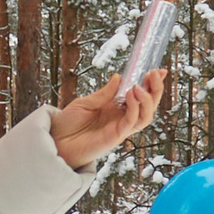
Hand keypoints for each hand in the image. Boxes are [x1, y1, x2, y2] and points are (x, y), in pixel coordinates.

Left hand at [49, 68, 164, 170]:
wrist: (56, 142)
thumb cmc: (68, 124)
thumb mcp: (85, 103)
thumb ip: (104, 93)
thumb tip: (119, 77)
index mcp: (115, 108)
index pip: (139, 95)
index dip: (150, 84)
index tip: (158, 71)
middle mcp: (121, 118)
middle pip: (148, 106)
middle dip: (155, 89)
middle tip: (155, 74)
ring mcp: (120, 128)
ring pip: (145, 116)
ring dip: (147, 99)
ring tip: (140, 86)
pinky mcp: (116, 136)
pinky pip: (132, 122)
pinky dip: (135, 107)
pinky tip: (131, 94)